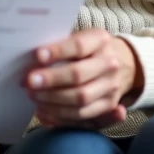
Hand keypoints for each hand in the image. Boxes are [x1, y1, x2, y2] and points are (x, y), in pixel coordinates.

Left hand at [25, 28, 141, 127]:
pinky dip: (60, 115)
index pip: (78, 46)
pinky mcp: (109, 105)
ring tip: (33, 96)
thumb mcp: (81, 37)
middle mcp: (109, 63)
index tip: (37, 56)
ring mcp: (111, 86)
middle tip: (29, 82)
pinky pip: (82, 115)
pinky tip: (44, 111)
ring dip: (52, 100)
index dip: (57, 51)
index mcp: (100, 40)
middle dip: (51, 80)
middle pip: (78, 75)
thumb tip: (35, 59)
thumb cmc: (90, 49)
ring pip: (80, 98)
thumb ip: (61, 46)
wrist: (124, 62)